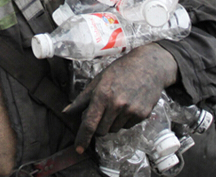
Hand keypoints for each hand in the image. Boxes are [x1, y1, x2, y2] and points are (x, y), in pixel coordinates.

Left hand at [63, 43, 178, 153]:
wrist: (149, 66)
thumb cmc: (120, 71)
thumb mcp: (98, 81)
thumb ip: (82, 99)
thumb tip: (66, 112)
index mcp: (102, 95)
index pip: (89, 123)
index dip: (82, 138)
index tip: (78, 148)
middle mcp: (117, 105)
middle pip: (101, 131)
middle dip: (97, 126)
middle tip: (100, 112)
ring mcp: (131, 111)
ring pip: (114, 130)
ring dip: (110, 123)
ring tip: (116, 105)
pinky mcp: (142, 115)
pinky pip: (127, 126)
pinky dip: (123, 121)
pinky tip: (127, 106)